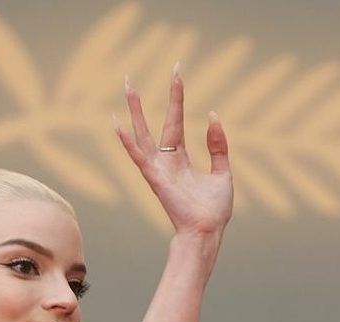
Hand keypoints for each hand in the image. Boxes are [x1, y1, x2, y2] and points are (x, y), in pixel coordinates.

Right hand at [115, 66, 232, 239]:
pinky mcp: (155, 178)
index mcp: (180, 160)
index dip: (176, 97)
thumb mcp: (222, 171)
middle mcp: (165, 163)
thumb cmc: (214, 210)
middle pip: (151, 125)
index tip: (176, 72)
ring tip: (125, 88)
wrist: (209, 230)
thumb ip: (217, 145)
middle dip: (142, 102)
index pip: (174, 121)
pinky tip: (117, 124)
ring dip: (133, 111)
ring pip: (141, 135)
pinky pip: (138, 156)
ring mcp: (158, 170)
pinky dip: (127, 141)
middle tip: (130, 77)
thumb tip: (212, 116)